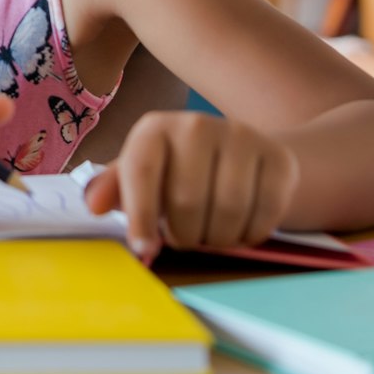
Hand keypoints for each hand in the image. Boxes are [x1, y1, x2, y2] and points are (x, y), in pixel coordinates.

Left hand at [82, 113, 299, 260]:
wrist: (243, 152)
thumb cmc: (179, 171)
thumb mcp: (142, 175)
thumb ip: (116, 190)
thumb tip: (95, 205)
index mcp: (155, 129)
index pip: (142, 171)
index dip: (140, 215)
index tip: (144, 248)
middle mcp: (196, 125)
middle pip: (187, 201)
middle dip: (183, 234)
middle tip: (183, 237)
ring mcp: (242, 137)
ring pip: (228, 211)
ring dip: (217, 238)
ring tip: (209, 233)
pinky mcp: (278, 158)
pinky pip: (264, 213)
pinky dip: (250, 234)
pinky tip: (239, 227)